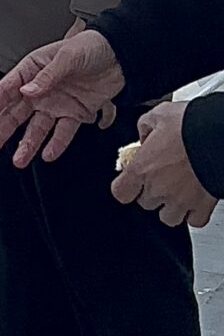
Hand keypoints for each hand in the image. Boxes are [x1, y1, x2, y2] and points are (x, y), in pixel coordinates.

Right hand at [0, 28, 124, 166]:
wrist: (120, 54)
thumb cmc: (91, 46)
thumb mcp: (67, 56)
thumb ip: (47, 76)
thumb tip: (28, 91)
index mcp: (32, 70)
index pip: (5, 91)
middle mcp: (41, 90)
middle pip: (15, 115)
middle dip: (0, 133)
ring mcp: (57, 103)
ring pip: (36, 128)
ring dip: (26, 144)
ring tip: (18, 161)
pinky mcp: (76, 113)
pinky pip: (63, 132)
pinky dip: (56, 144)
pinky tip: (48, 155)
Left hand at [112, 100, 217, 227]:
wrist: (218, 135)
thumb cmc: (189, 124)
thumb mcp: (159, 114)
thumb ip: (145, 126)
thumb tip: (145, 134)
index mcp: (142, 168)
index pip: (120, 192)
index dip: (125, 187)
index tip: (131, 180)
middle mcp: (159, 188)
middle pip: (145, 203)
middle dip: (150, 192)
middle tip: (160, 176)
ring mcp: (181, 200)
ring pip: (168, 217)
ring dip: (171, 206)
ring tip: (177, 190)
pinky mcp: (202, 205)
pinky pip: (194, 220)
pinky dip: (194, 212)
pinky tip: (195, 198)